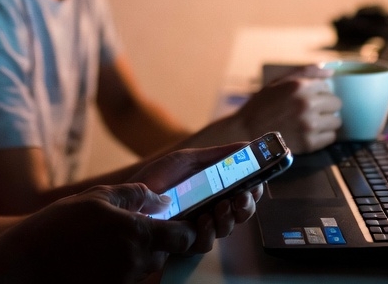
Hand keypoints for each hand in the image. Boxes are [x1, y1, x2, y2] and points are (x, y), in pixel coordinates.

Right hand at [0, 183, 196, 282]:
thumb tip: (163, 200)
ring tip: (107, 241)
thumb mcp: (94, 199)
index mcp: (137, 233)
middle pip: (165, 254)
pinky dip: (120, 268)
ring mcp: (125, 282)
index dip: (188, 229)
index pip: (183, 237)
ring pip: (146, 267)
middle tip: (133, 228)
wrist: (24, 267)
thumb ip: (133, 196)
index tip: (182, 221)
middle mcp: (136, 262)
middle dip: (157, 241)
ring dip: (137, 254)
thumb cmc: (56, 228)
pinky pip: (128, 279)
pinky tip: (97, 257)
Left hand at [130, 143, 261, 253]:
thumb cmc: (159, 178)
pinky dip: (208, 232)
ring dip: (229, 218)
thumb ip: (217, 155)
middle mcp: (212, 209)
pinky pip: (205, 242)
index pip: (245, 192)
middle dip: (247, 206)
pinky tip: (203, 220)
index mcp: (216, 189)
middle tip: (243, 197)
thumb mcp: (188, 160)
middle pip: (242, 213)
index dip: (255, 189)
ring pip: (228, 228)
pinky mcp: (186, 242)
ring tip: (221, 206)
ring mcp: (200, 226)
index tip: (257, 182)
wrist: (131, 194)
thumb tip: (247, 144)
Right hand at [236, 66, 341, 153]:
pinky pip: (331, 138)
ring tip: (311, 123)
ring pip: (336, 121)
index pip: (327, 86)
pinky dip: (323, 137)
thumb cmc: (262, 105)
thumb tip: (331, 71)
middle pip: (336, 104)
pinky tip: (309, 134)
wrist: (246, 132)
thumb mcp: (279, 82)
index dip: (318, 93)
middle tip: (311, 112)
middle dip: (326, 107)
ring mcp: (309, 124)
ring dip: (326, 122)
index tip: (308, 98)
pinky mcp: (310, 143)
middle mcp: (307, 103)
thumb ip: (306, 72)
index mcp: (300, 85)